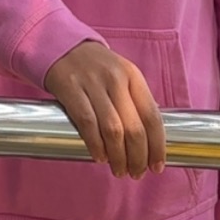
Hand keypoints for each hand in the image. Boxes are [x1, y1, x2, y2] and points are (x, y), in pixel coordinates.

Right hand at [44, 41, 165, 178]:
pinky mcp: (70, 89)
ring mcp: (92, 83)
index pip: (153, 116)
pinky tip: (100, 157)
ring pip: (112, 130)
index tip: (157, 166)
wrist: (62, 46)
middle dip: (138, 157)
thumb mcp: (121, 76)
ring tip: (119, 170)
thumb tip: (150, 141)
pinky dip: (96, 145)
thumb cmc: (96, 69)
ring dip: (118, 156)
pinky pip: (87, 123)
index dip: (157, 146)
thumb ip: (134, 102)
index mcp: (133, 76)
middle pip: (134, 127)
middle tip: (136, 173)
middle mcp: (116, 79)